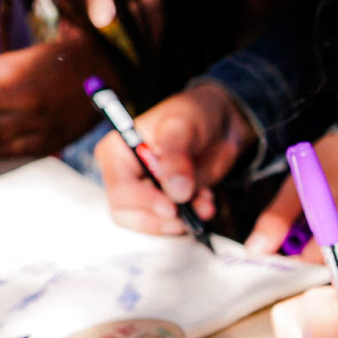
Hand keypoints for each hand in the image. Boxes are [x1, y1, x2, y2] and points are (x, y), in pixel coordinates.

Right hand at [97, 81, 255, 235]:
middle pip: (128, 215)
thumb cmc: (195, 114)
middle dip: (161, 220)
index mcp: (117, 152)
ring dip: (181, 220)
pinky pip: (174, 222)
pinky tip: (206, 200)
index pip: (120, 191)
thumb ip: (176, 156)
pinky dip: (193, 217)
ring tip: (205, 202)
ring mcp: (146, 191)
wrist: (221, 123)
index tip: (172, 208)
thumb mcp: (184, 126)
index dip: (144, 204)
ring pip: (152, 223)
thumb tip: (176, 192)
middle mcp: (125, 175)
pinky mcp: (168, 202)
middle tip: (189, 216)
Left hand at [245, 132, 337, 262]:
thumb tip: (256, 250)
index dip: (288, 263)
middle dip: (299, 262)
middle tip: (285, 242)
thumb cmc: (329, 165)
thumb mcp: (297, 185)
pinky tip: (318, 237)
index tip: (272, 254)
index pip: (312, 261)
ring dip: (312, 259)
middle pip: (324, 269)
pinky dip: (326, 256)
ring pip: (334, 269)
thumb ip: (276, 219)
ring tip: (303, 234)